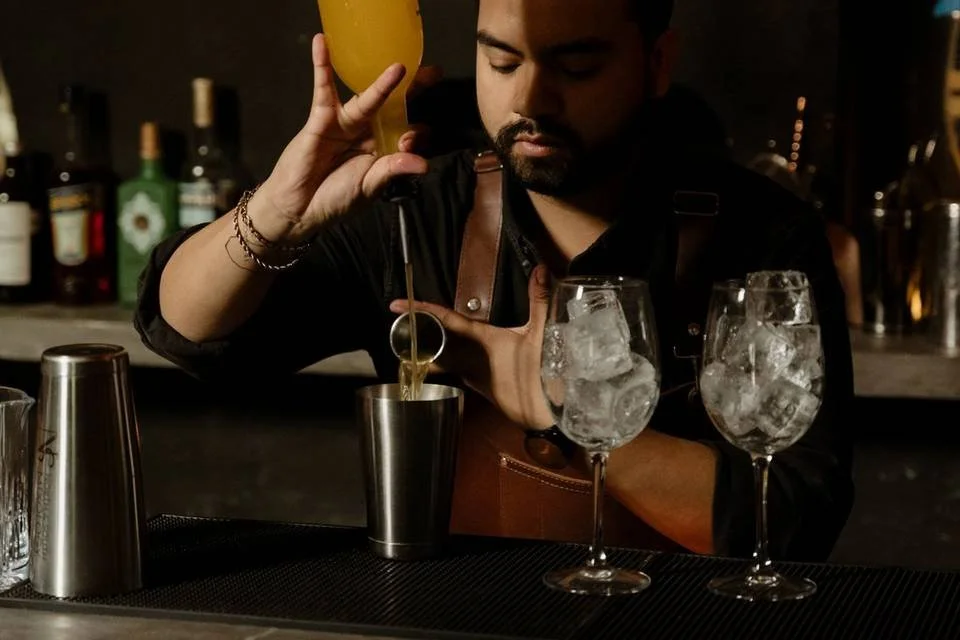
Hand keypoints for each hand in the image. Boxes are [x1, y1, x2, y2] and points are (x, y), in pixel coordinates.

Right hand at [251, 34, 430, 244]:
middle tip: (433, 73)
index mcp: (382, 150)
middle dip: (412, 91)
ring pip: (367, 98)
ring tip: (399, 66)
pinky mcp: (321, 118)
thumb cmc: (335, 199)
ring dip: (382, 82)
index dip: (417, 131)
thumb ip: (392, 170)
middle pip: (393, 107)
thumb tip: (423, 163)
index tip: (421, 132)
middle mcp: (367, 133)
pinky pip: (324, 88)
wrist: (299, 207)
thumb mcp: (369, 187)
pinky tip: (322, 43)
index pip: (406, 133)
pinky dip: (322, 65)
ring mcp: (345, 123)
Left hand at [390, 265, 555, 429]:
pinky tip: (450, 356)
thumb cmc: (542, 371)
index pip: (446, 320)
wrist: (547, 412)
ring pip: (442, 360)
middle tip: (398, 324)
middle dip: (416, 336)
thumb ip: (538, 300)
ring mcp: (472, 376)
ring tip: (414, 339)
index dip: (422, 310)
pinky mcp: (480, 387)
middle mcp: (469, 360)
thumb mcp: (541, 333)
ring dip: (429, 350)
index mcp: (481, 341)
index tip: (397, 305)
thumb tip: (540, 267)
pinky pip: (455, 370)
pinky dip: (446, 360)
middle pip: (433, 345)